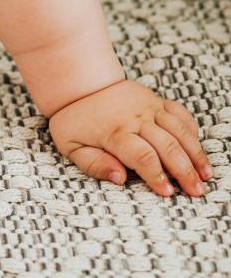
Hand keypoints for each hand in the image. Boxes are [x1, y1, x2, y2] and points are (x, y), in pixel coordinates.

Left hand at [49, 80, 212, 196]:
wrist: (80, 85)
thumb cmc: (74, 121)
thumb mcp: (71, 146)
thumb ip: (94, 164)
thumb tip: (120, 178)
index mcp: (114, 131)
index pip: (143, 156)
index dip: (157, 175)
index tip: (168, 192)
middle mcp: (136, 118)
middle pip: (168, 146)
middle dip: (185, 171)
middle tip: (196, 191)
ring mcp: (149, 107)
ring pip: (180, 131)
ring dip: (195, 154)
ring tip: (206, 175)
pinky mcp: (157, 100)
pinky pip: (180, 114)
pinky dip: (192, 131)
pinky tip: (197, 148)